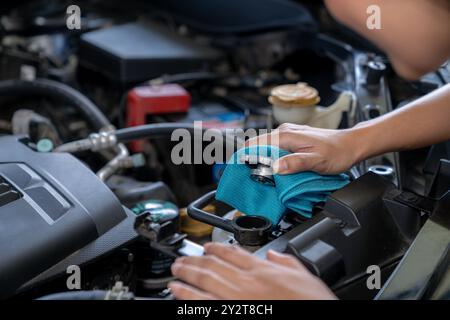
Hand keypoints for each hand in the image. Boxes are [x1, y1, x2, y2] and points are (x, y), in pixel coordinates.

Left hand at [168, 243, 336, 299]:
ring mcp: (236, 300)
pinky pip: (204, 305)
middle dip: (195, 259)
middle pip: (214, 265)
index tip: (208, 246)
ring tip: (176, 270)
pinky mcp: (230, 314)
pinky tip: (179, 293)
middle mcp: (246, 282)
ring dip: (187, 274)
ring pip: (205, 281)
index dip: (217, 247)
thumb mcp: (305, 276)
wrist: (314, 319)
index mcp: (262, 271)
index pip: (234, 252)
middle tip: (182, 257)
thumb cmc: (310, 303)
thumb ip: (286, 262)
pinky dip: (190, 298)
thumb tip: (273, 254)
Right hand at [246, 123, 360, 174]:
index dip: (246, 156)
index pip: (256, 143)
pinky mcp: (292, 139)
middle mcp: (284, 131)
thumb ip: (294, 163)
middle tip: (253, 176)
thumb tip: (274, 167)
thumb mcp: (316, 161)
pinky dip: (271, 158)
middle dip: (252, 160)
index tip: (241, 169)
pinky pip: (274, 148)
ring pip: (265, 147)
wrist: (350, 145)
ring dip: (262, 160)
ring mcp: (288, 134)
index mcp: (286, 135)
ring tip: (262, 174)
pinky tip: (275, 168)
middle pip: (258, 145)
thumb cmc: (337, 152)